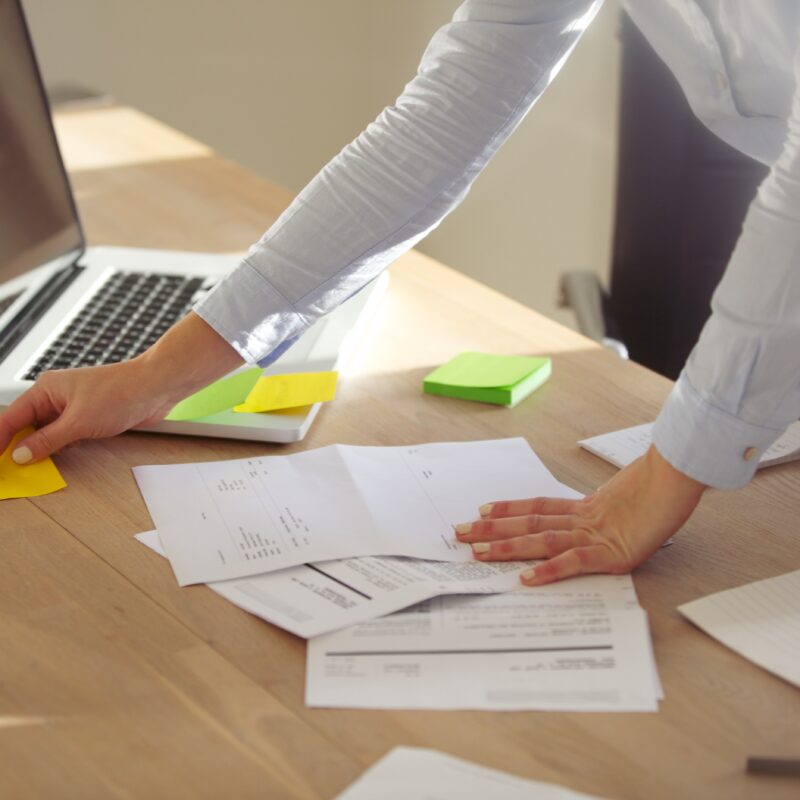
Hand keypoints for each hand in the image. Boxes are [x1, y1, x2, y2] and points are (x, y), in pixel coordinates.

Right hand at [0, 312, 242, 463]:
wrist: (156, 387)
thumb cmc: (120, 393)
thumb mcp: (78, 422)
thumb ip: (47, 441)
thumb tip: (20, 455)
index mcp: (45, 390)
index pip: (11, 418)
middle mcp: (55, 397)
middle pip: (26, 426)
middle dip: (18, 447)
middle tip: (10, 471)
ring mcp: (72, 407)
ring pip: (46, 433)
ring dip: (40, 449)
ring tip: (29, 469)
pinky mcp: (88, 417)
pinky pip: (65, 435)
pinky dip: (59, 448)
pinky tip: (55, 460)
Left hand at [454, 445, 705, 585]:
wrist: (681, 476)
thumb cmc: (663, 486)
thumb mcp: (631, 499)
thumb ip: (612, 508)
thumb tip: (608, 516)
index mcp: (587, 507)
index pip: (537, 506)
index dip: (508, 508)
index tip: (482, 510)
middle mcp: (583, 518)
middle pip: (528, 522)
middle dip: (492, 529)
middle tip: (460, 533)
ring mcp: (594, 535)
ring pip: (540, 539)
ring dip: (506, 547)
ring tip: (477, 551)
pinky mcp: (612, 554)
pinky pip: (572, 562)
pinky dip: (548, 570)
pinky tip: (526, 578)